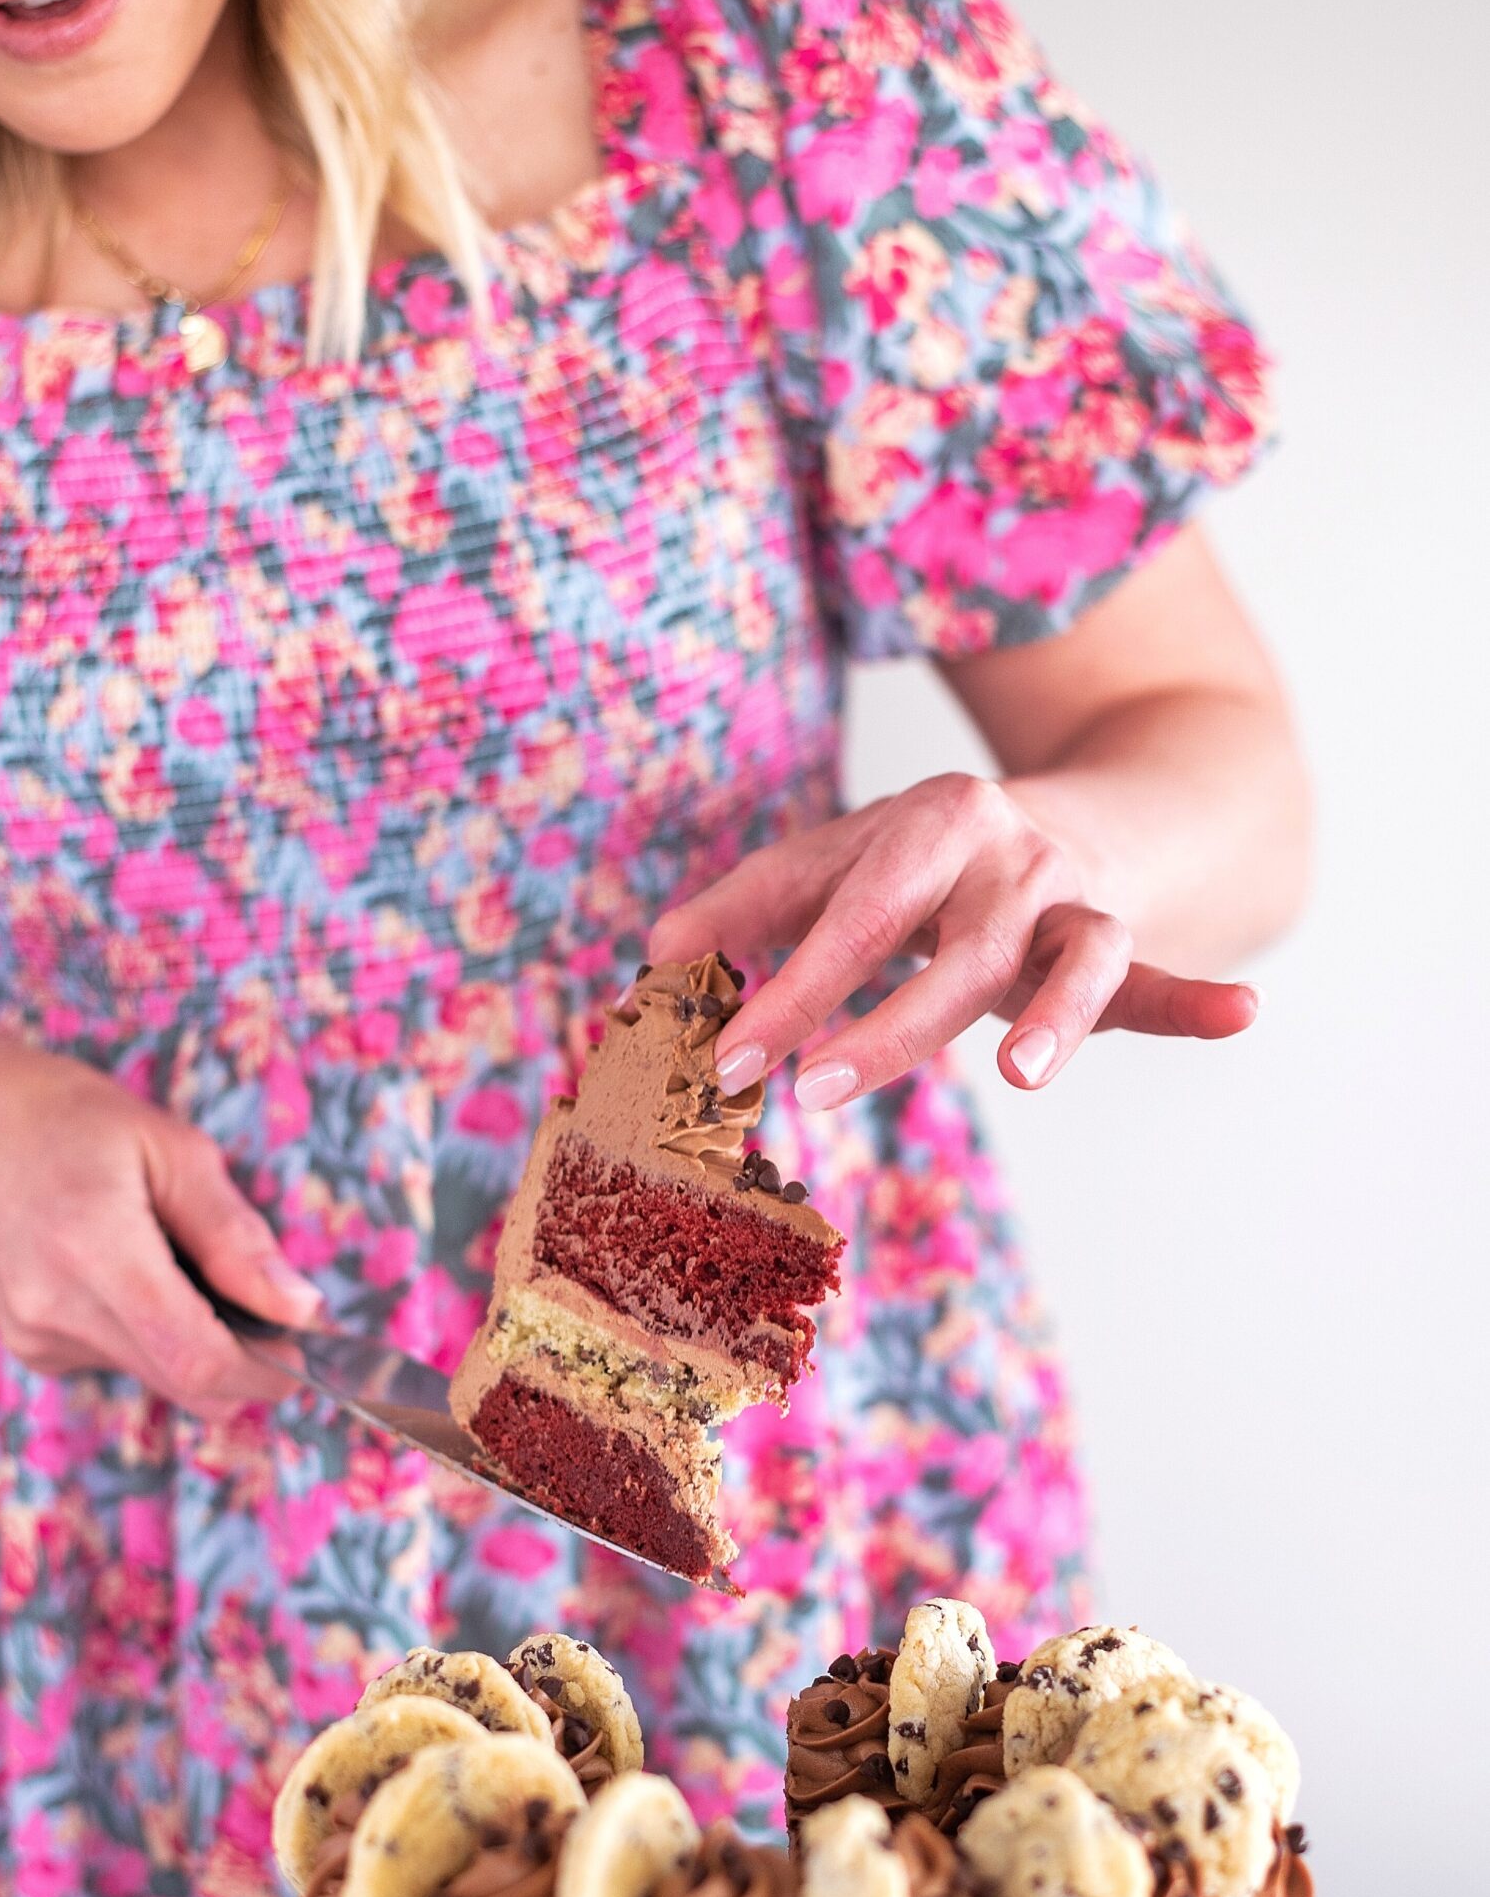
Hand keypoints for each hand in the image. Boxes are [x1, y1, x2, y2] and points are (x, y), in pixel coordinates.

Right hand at [0, 1023, 317, 1412]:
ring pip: (157, 1373)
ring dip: (197, 1339)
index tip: (309, 1348)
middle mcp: (57, 1310)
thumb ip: (236, 1237)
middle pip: (184, 1381)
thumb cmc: (60, 1117)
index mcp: (94, 1250)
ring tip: (181, 1258)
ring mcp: (36, 1337)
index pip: (198, 1359)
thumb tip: (301, 1308)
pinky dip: (154, 1331)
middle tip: (270, 1303)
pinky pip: (122, 1359)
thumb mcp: (169, 1148)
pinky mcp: (32, 1347)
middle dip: (245, 1359)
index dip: (268, 1370)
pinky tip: (134, 1269)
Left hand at [649, 774, 1258, 1108]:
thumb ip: (751, 905)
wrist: (1068, 808)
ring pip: (1068, 960)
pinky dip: (1202, 999)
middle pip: (950, 949)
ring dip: (1051, 1016)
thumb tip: (655, 958)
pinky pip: (1163, 978)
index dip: (788, 986)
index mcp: (925, 825)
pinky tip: (1242, 1014)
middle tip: (810, 1089)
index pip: (850, 913)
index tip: (728, 1057)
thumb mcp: (839, 858)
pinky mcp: (1126, 944)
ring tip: (1022, 1073)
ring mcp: (1075, 900)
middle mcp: (1007, 855)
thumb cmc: (926, 857)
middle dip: (881, 1023)